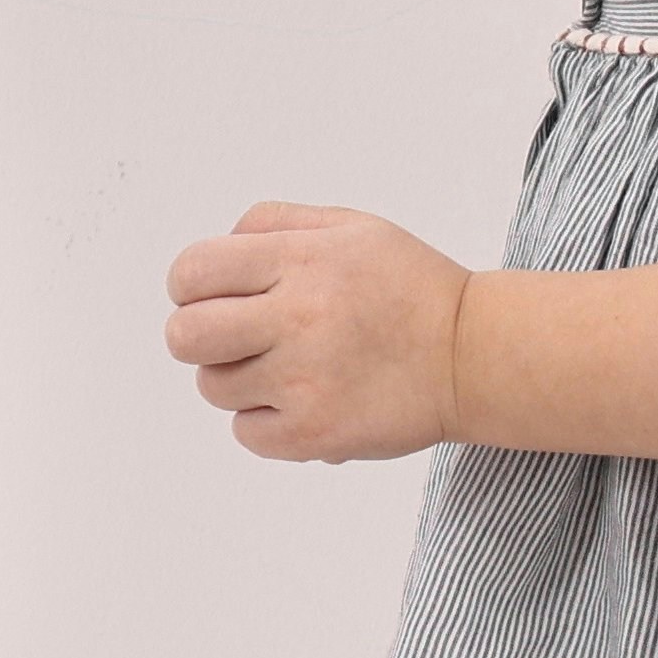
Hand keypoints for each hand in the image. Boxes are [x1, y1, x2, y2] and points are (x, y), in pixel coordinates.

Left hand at [162, 202, 467, 462]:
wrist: (472, 355)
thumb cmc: (408, 288)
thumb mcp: (349, 227)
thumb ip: (274, 224)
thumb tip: (218, 247)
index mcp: (301, 260)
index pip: (191, 273)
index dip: (189, 286)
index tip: (210, 296)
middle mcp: (297, 318)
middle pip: (186, 335)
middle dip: (198, 335)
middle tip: (234, 336)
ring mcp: (303, 381)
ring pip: (213, 387)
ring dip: (238, 378)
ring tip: (287, 367)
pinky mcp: (314, 433)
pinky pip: (245, 433)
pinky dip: (266, 421)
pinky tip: (304, 400)